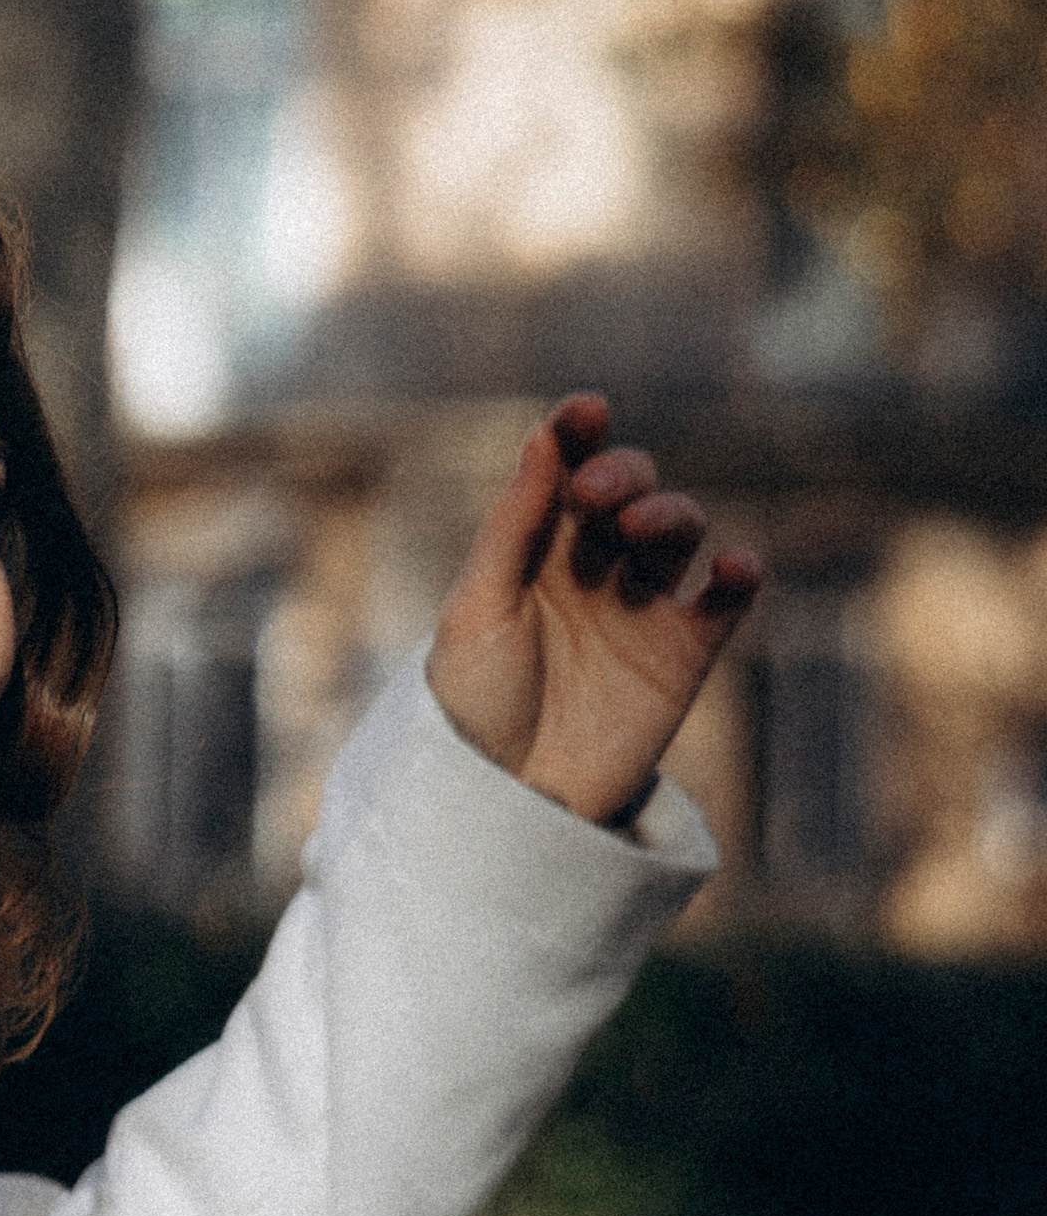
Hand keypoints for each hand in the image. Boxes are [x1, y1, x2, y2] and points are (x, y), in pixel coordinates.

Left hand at [426, 394, 761, 826]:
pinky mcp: (685, 653)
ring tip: (641, 532)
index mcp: (532, 550)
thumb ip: (515, 525)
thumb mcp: (478, 611)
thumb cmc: (474, 708)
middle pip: (628, 489)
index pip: (564, 470)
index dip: (579, 433)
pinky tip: (735, 565)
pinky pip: (728, 597)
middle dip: (623, 476)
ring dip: (670, 513)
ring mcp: (641, 608)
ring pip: (679, 529)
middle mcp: (591, 569)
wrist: (508, 803)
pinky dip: (742, 572)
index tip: (586, 412)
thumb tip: (545, 436)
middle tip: (599, 502)